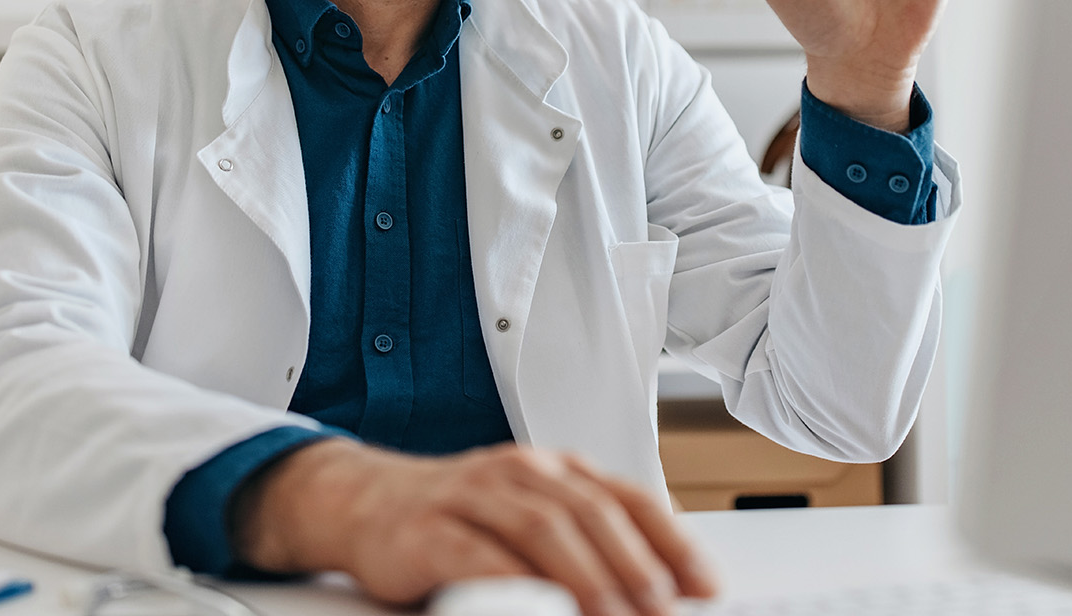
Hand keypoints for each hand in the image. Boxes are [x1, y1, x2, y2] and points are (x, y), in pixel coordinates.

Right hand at [233, 440, 718, 615]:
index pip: (628, 498)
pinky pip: (476, 555)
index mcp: (555, 470)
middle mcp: (519, 473)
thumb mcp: (531, 519)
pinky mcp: (429, 530)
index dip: (672, 541)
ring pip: (541, 528)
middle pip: (590, 513)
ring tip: (612, 614)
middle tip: (662, 609)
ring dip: (585, 575)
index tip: (705, 586)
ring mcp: (472, 496)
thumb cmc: (460, 520)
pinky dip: (512, 583)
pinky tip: (534, 605)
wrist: (366, 503)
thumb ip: (585, 543)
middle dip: (634, 565)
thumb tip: (656, 591)